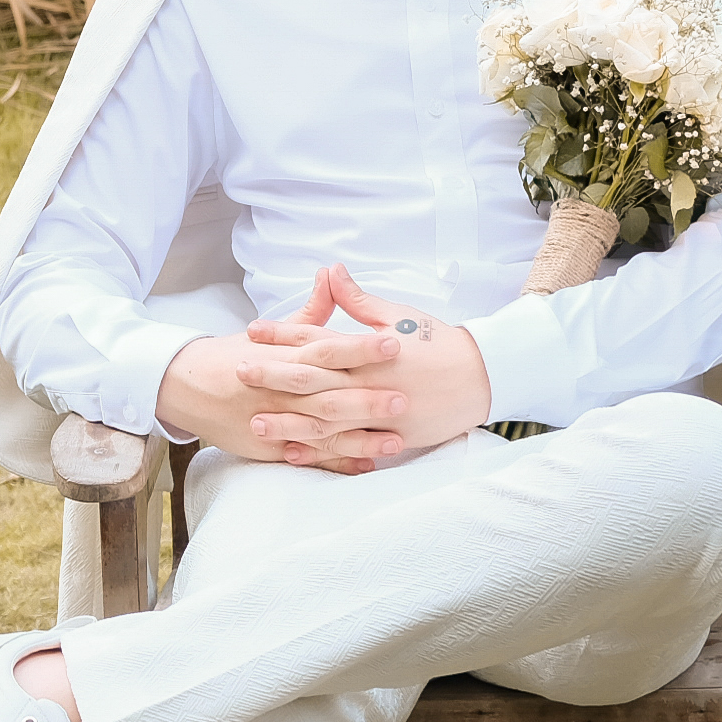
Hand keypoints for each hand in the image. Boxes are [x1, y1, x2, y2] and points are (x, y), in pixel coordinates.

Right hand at [155, 324, 408, 474]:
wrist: (186, 385)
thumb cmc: (234, 355)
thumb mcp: (272, 333)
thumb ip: (310, 311)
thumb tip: (331, 274)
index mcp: (285, 357)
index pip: (328, 349)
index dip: (361, 347)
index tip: (394, 343)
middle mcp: (281, 390)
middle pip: (329, 394)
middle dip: (366, 398)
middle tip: (403, 397)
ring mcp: (277, 421)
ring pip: (323, 431)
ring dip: (360, 437)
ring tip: (397, 440)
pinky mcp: (272, 447)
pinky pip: (309, 457)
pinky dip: (336, 462)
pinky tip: (367, 465)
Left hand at [243, 264, 491, 461]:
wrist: (482, 376)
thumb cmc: (439, 342)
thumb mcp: (398, 314)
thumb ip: (359, 299)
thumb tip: (332, 269)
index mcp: (369, 347)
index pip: (319, 337)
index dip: (284, 334)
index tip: (253, 331)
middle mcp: (370, 379)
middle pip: (314, 377)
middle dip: (274, 374)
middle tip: (239, 371)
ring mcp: (379, 410)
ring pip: (326, 418)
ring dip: (289, 419)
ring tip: (255, 420)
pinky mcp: (390, 435)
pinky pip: (350, 445)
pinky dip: (321, 450)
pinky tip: (292, 452)